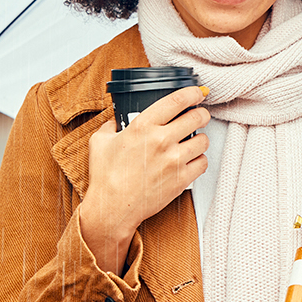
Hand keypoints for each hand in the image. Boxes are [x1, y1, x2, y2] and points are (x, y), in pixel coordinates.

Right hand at [78, 86, 209, 272]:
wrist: (112, 208)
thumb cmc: (105, 177)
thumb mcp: (99, 143)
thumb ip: (109, 127)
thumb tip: (114, 121)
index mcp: (142, 126)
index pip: (177, 100)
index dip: (192, 93)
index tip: (197, 93)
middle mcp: (161, 140)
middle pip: (197, 117)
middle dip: (201, 114)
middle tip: (200, 116)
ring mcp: (173, 160)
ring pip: (203, 140)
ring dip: (201, 138)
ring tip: (194, 141)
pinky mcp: (181, 179)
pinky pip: (202, 163)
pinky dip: (199, 160)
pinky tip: (191, 160)